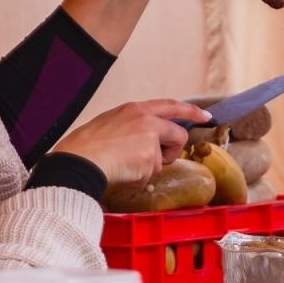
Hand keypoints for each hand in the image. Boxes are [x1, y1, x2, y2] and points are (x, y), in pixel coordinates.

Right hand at [52, 99, 209, 185]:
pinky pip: (153, 173)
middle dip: (172, 150)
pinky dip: (140, 177)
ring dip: (151, 166)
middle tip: (160, 159)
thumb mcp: (110, 124)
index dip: (190, 111)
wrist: (79, 160)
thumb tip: (148, 143)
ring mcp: (150, 137)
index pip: (170, 105)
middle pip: (178, 134)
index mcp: (134, 109)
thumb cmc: (86, 147)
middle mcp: (146, 119)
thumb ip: (133, 128)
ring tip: (126, 165)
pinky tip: (124, 172)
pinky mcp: (150, 156)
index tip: (205, 115)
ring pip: (164, 158)